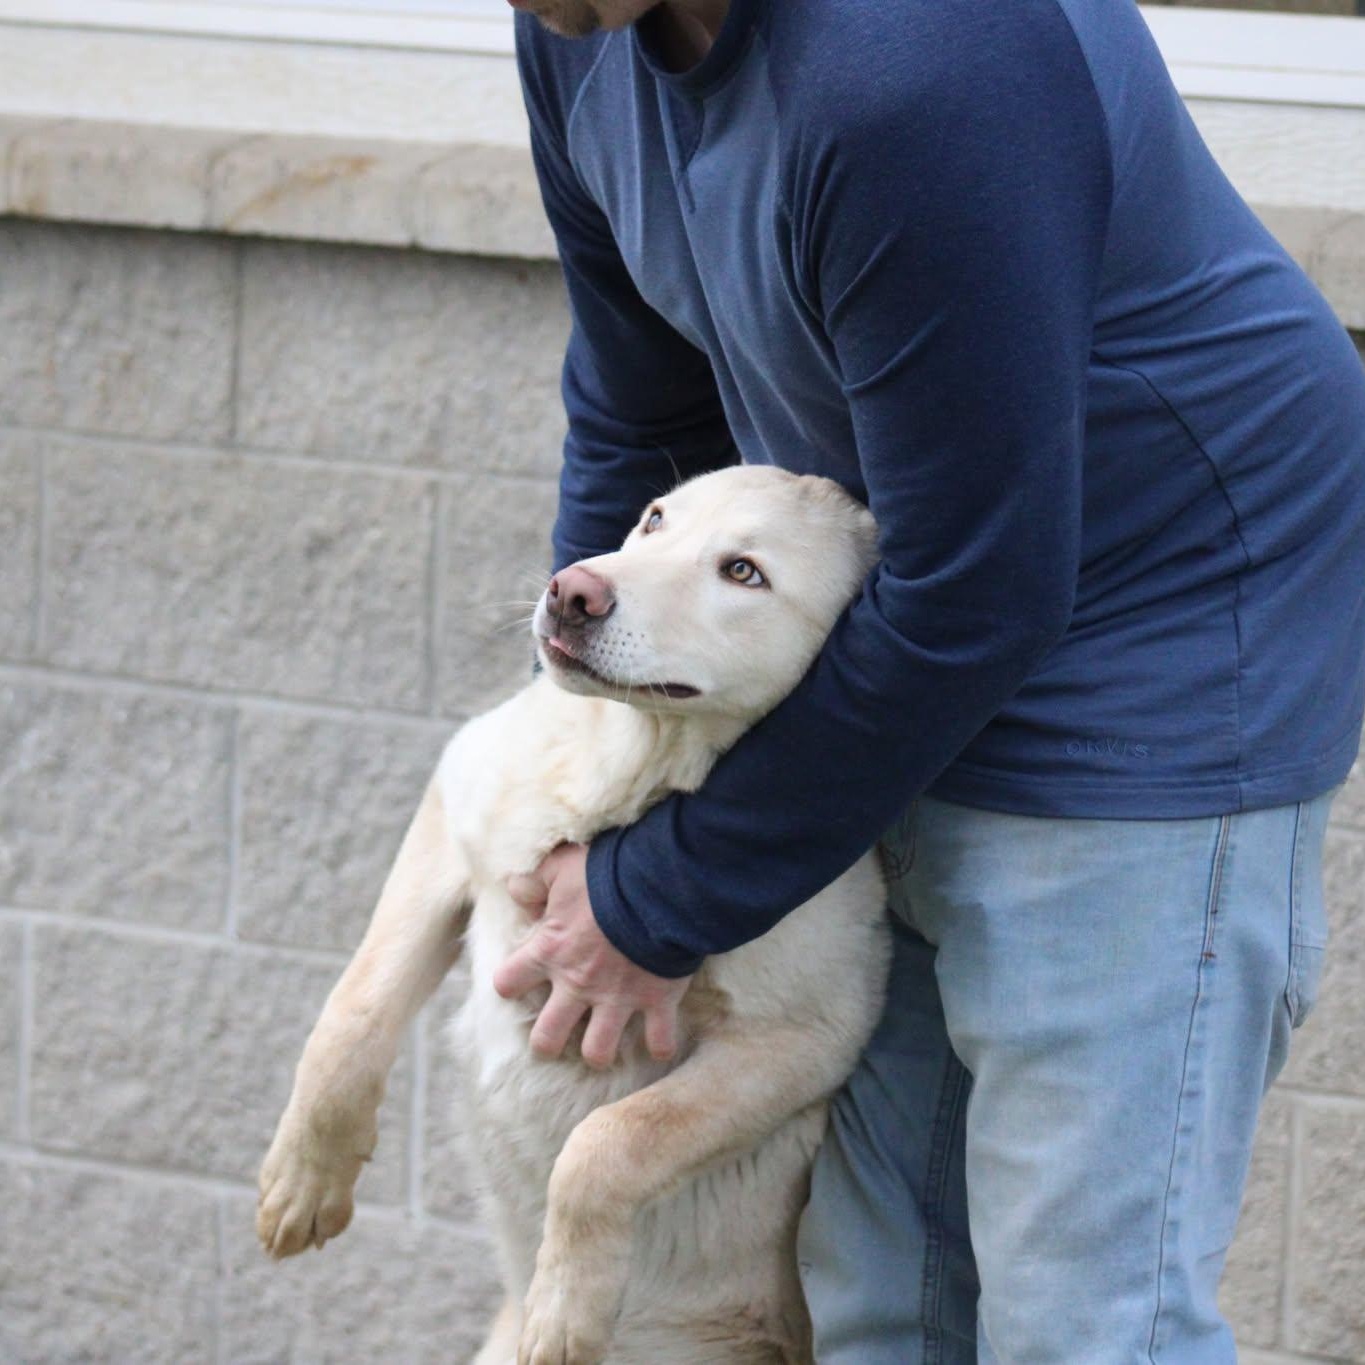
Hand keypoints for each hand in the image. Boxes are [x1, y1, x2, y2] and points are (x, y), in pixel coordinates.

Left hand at [494, 843, 690, 1068]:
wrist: (662, 884)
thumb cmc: (607, 873)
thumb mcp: (561, 867)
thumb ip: (533, 881)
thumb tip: (514, 890)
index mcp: (551, 952)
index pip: (508, 983)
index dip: (510, 983)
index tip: (520, 979)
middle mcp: (579, 985)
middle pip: (547, 1038)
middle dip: (548, 1042)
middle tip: (556, 1032)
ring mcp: (618, 999)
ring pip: (598, 1051)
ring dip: (600, 1049)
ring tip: (602, 1040)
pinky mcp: (656, 1001)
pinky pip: (658, 1041)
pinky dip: (660, 1045)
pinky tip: (657, 1041)